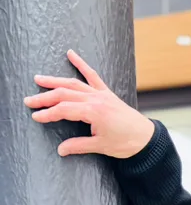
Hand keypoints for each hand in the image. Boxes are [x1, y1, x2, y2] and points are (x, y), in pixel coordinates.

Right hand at [23, 50, 154, 158]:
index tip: (36, 116)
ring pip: (73, 84)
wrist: (146, 138)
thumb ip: (79, 146)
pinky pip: (92, 75)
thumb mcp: (100, 147)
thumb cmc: (126, 143)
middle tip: (29, 100)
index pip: (64, 110)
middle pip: (64, 94)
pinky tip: (71, 54)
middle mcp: (96, 99)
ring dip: (55, 81)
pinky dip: (81, 64)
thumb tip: (61, 150)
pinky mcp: (107, 93)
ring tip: (39, 80)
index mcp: (93, 112)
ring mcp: (101, 94)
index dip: (48, 113)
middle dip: (45, 97)